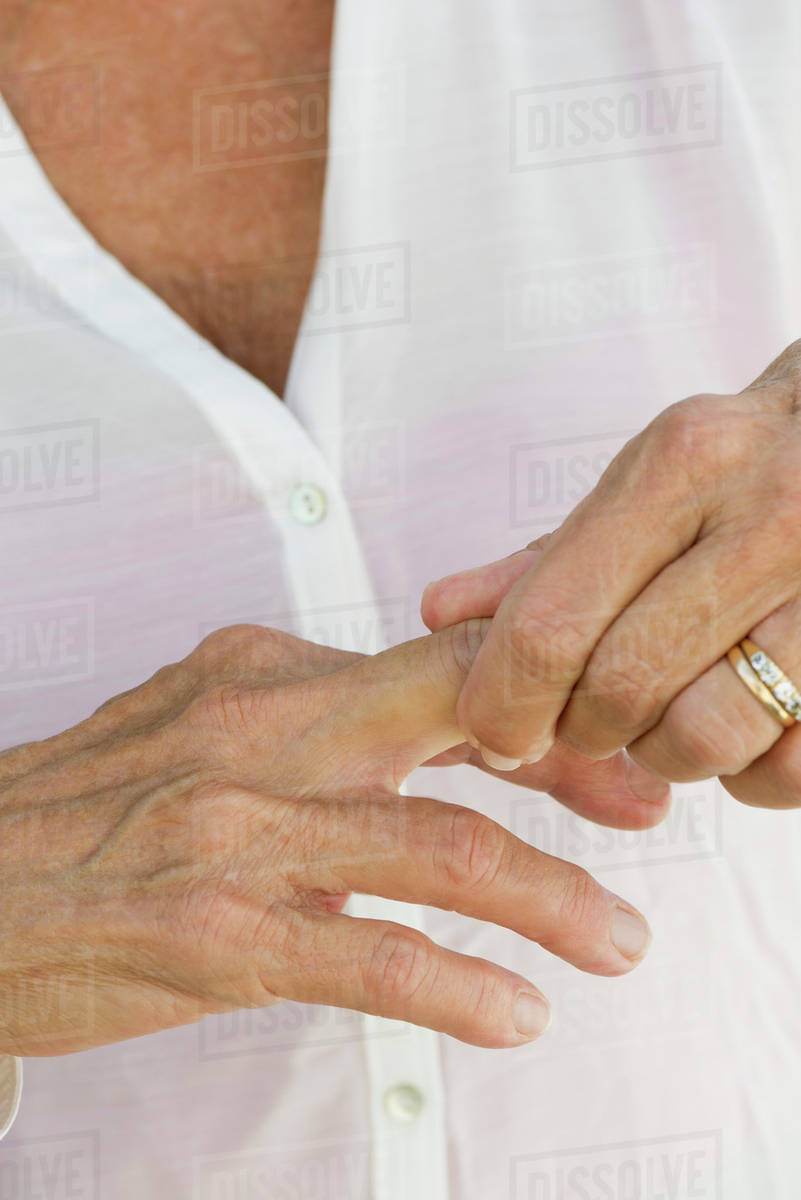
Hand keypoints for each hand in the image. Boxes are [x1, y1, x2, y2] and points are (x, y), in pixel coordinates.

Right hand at [0, 620, 652, 1055]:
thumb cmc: (89, 814)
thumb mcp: (203, 724)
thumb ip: (312, 718)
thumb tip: (425, 731)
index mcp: (261, 672)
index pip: (437, 664)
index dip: (539, 703)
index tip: (602, 755)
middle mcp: (261, 732)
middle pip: (462, 721)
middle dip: (574, 772)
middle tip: (645, 820)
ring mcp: (239, 832)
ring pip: (442, 846)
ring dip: (553, 899)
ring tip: (617, 942)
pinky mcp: (217, 936)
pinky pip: (372, 957)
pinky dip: (463, 987)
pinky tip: (515, 1012)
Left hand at [423, 340, 800, 808]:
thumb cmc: (749, 465)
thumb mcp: (650, 478)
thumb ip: (546, 557)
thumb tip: (440, 612)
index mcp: (683, 465)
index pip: (551, 624)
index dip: (501, 702)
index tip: (494, 730)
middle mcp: (767, 520)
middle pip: (618, 691)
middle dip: (580, 727)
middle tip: (588, 713)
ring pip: (703, 739)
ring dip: (664, 752)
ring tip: (673, 711)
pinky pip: (788, 773)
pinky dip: (748, 774)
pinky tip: (748, 725)